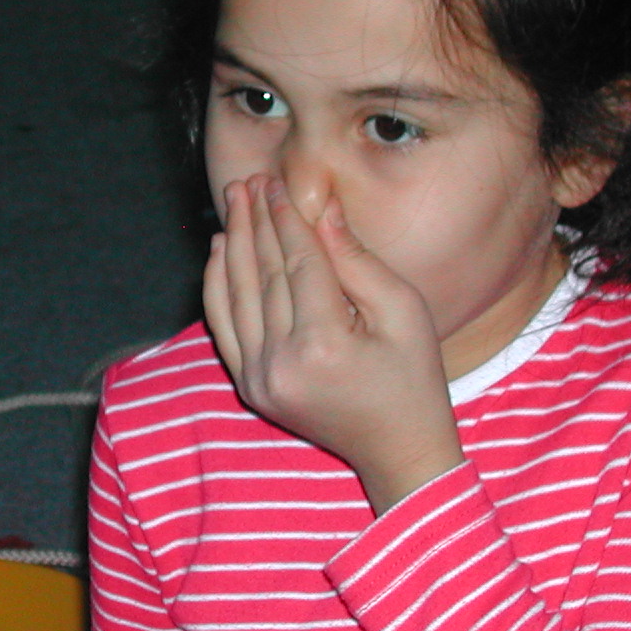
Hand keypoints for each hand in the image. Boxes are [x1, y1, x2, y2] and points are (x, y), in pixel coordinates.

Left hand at [202, 175, 463, 511]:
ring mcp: (260, 379)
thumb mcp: (404, 313)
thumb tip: (321, 210)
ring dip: (234, 245)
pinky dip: (217, 286)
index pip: (298, 264)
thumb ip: (358, 261)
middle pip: (263, 275)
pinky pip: (223, 327)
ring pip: (237, 296)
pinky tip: (220, 250)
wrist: (398, 450)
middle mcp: (282, 364)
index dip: (285, 219)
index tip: (276, 182)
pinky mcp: (250, 387)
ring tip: (233, 203)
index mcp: (325, 346)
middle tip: (246, 181)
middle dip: (255, 223)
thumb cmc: (413, 377)